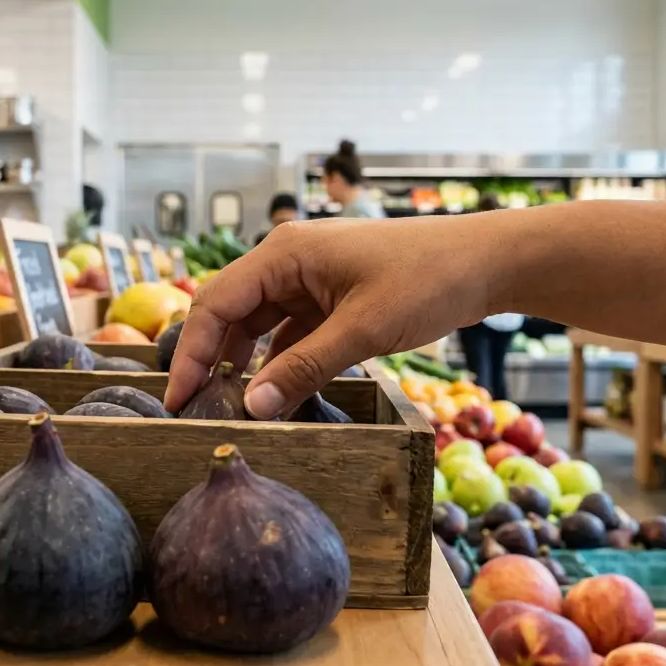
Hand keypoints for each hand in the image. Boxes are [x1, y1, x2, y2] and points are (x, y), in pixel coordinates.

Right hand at [163, 217, 495, 417]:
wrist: (487, 263)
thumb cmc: (427, 280)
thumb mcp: (361, 330)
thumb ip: (302, 368)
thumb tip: (251, 407)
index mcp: (284, 253)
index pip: (216, 304)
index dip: (191, 353)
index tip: (177, 399)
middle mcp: (289, 261)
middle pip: (230, 313)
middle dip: (210, 361)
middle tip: (194, 413)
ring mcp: (311, 279)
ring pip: (259, 326)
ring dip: (245, 365)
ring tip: (229, 411)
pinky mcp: (332, 299)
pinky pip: (291, 333)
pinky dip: (279, 363)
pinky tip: (273, 397)